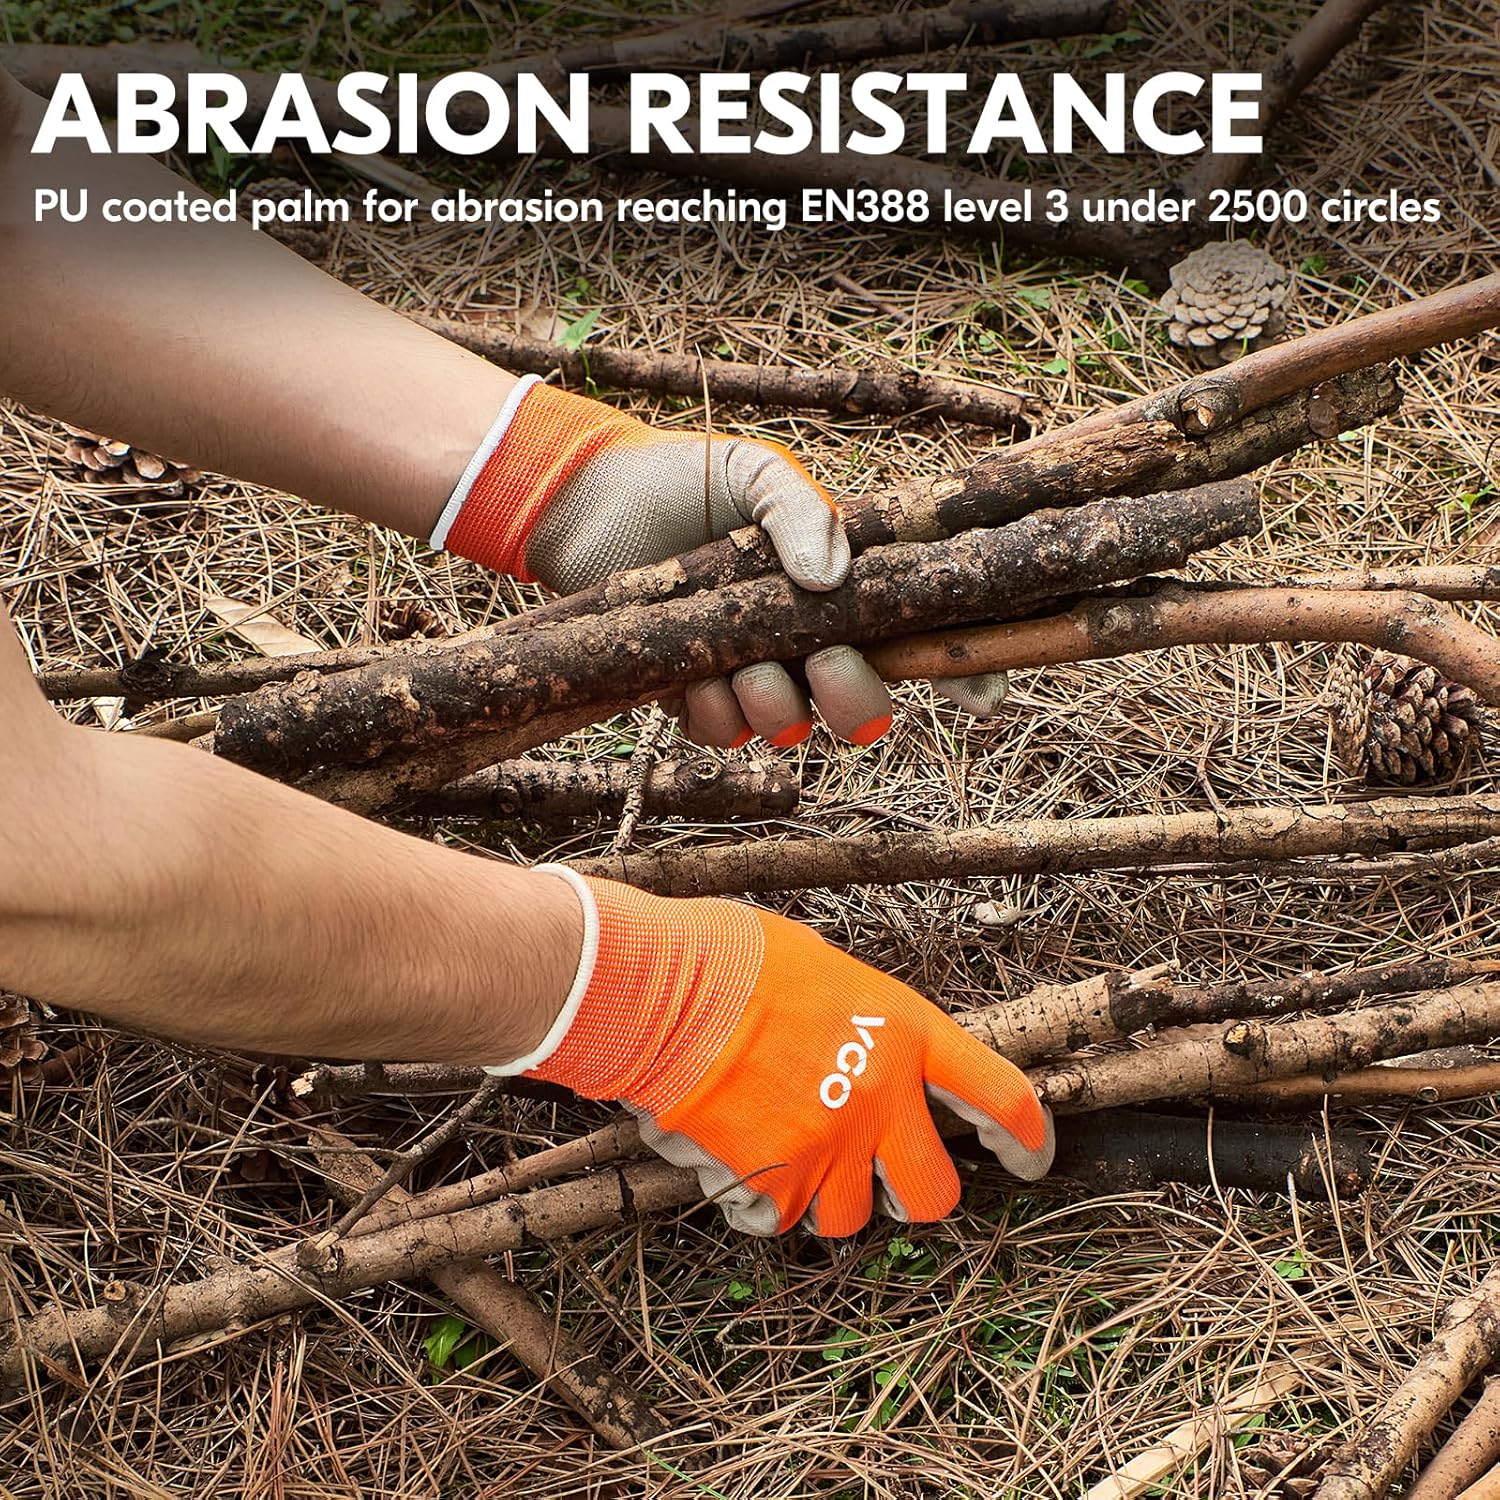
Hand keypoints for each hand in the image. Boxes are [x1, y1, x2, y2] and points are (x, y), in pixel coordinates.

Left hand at [433, 376, 1009, 746]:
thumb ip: (803, 513)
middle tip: (825, 661)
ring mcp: (751, 671)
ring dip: (775, 707)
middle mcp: (804, 639)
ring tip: (742, 662)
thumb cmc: (684, 479)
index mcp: (840, 589)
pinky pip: (724, 735)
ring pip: (793, 728)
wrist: (591, 501)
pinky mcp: (693, 694)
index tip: (986, 704)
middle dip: (856, 701)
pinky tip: (696, 674)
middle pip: (864, 708)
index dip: (961, 676)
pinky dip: (716, 715)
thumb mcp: (756, 474)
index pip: (915, 638)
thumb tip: (832, 582)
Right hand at [488, 868, 1053, 1236]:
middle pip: (935, 1194)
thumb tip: (854, 1047)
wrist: (662, 991)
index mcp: (904, 1033)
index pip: (998, 1095)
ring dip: (828, 1198)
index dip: (1026, 1136)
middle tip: (890, 1182)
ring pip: (852, 1219)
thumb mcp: (823, 968)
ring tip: (789, 1155)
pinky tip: (735, 1158)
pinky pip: (781, 1222)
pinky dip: (762, 1202)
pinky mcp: (772, 1185)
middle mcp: (881, 1101)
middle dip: (917, 1196)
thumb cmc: (732, 958)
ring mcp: (829, 1150)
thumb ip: (858, 1021)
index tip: (1031, 1158)